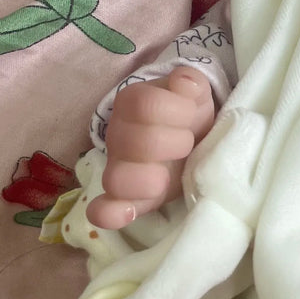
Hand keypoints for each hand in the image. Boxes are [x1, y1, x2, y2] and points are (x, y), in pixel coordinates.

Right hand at [86, 66, 214, 228]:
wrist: (189, 139)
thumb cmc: (188, 115)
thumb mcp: (194, 94)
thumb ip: (191, 84)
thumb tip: (186, 83)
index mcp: (134, 105)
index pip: (147, 104)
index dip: (178, 111)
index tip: (191, 115)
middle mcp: (120, 136)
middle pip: (139, 142)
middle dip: (175, 144)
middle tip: (187, 144)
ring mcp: (119, 169)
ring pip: (118, 178)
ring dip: (151, 180)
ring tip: (167, 174)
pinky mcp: (127, 200)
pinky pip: (105, 210)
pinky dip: (111, 213)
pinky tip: (124, 214)